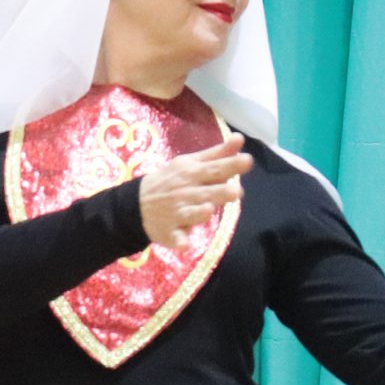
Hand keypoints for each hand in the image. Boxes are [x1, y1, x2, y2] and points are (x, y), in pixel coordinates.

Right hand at [136, 132, 251, 247]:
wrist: (137, 203)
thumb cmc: (174, 180)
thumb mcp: (191, 163)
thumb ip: (217, 154)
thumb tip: (240, 138)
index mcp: (191, 173)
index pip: (213, 169)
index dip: (230, 165)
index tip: (248, 160)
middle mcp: (185, 192)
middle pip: (205, 192)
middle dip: (219, 191)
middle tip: (236, 191)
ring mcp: (176, 213)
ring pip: (190, 214)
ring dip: (198, 213)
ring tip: (208, 209)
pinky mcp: (170, 232)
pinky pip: (175, 238)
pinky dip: (180, 241)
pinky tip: (185, 245)